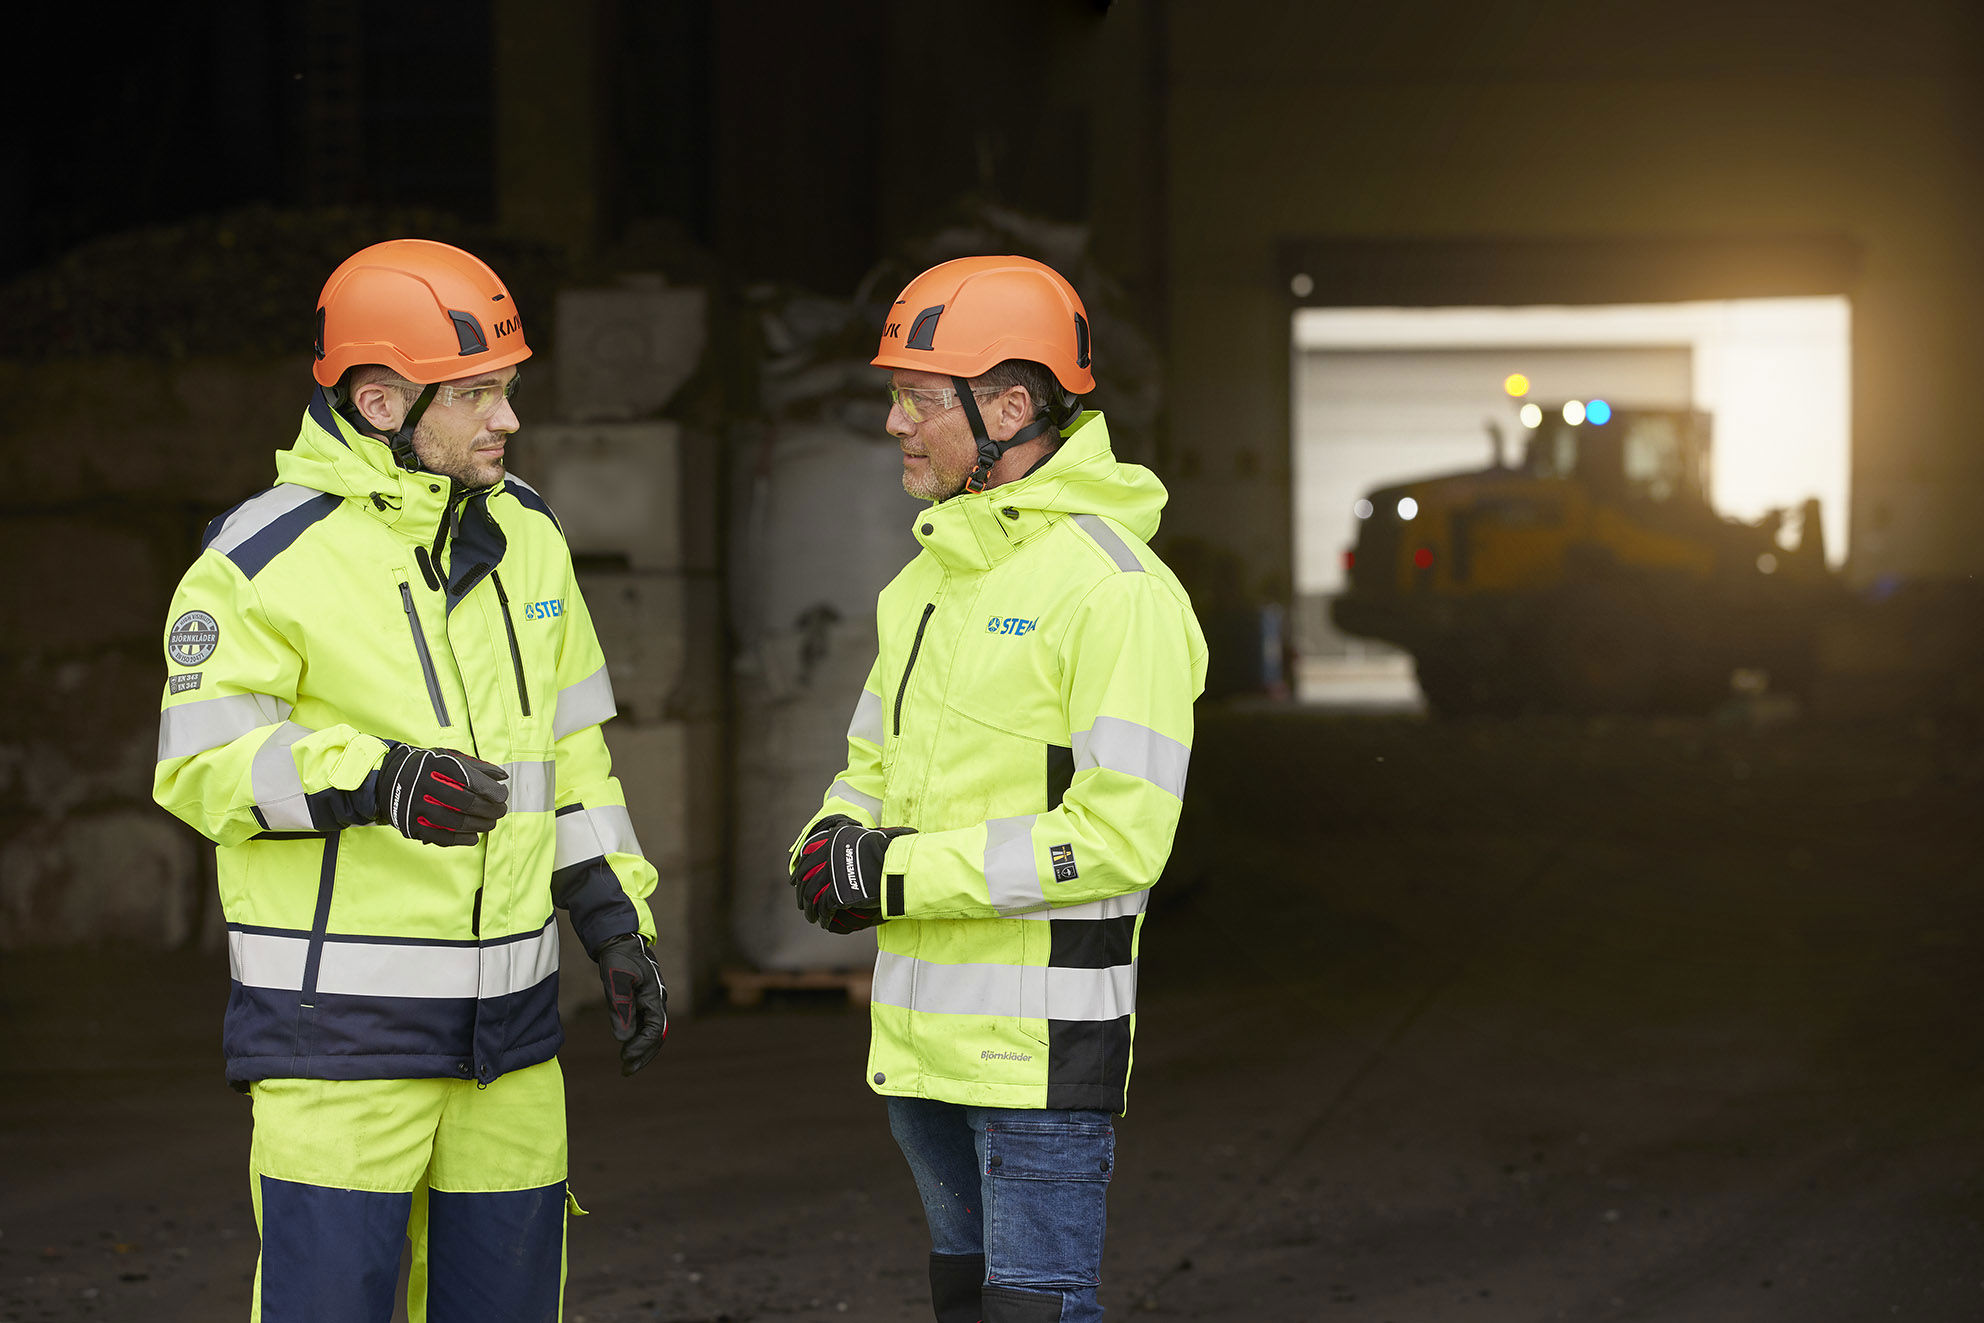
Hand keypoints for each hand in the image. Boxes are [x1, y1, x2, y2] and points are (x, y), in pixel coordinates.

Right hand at [379, 744, 508, 845]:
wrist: (386, 779)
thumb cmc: (426, 767)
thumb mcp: (447, 757)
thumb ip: (476, 766)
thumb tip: (503, 777)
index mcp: (435, 764)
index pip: (469, 778)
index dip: (490, 789)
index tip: (502, 795)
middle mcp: (423, 784)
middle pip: (464, 802)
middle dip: (489, 809)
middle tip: (501, 811)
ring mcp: (415, 806)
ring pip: (454, 821)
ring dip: (478, 825)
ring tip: (490, 824)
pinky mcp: (410, 824)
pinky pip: (439, 836)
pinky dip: (460, 839)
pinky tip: (473, 837)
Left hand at [594, 934, 667, 1075]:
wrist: (620, 938)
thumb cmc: (618, 957)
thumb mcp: (616, 981)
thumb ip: (620, 1008)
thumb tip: (623, 1038)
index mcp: (654, 996)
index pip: (654, 1030)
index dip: (641, 1047)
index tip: (625, 1058)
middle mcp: (657, 999)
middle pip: (657, 1034)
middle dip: (644, 1054)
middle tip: (627, 1070)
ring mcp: (651, 999)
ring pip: (652, 1030)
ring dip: (641, 1048)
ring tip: (627, 1063)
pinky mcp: (643, 998)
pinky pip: (645, 1023)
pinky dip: (638, 1037)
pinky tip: (626, 1044)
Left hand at [792, 818, 913, 924]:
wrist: (893, 865)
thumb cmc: (884, 850)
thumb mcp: (861, 835)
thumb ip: (846, 837)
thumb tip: (838, 831)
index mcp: (831, 841)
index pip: (806, 855)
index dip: (800, 869)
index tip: (796, 879)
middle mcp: (826, 856)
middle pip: (805, 876)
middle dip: (801, 892)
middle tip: (802, 902)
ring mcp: (830, 875)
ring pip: (811, 894)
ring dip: (809, 908)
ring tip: (811, 916)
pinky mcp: (836, 893)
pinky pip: (823, 907)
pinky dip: (822, 916)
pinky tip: (823, 921)